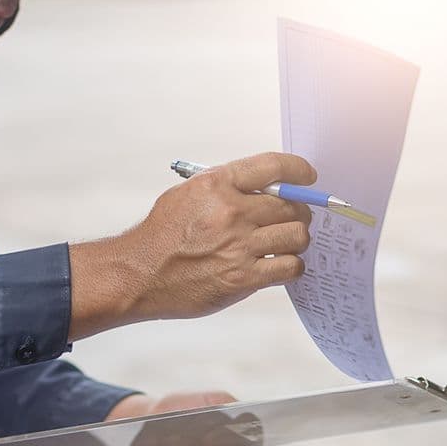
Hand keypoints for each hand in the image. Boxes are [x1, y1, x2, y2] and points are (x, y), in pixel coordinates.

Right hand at [68, 152, 316, 338]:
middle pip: (291, 205)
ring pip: (297, 236)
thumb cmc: (160, 236)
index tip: (308, 176)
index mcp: (217, 184)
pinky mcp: (242, 279)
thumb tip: (265, 188)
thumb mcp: (187, 194)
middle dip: (299, 212)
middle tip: (294, 219)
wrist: (139, 273)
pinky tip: (282, 265)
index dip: (299, 170)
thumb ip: (225, 187)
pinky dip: (292, 266)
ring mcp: (239, 247)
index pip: (274, 167)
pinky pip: (290, 267)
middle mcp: (231, 212)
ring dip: (298, 239)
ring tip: (287, 244)